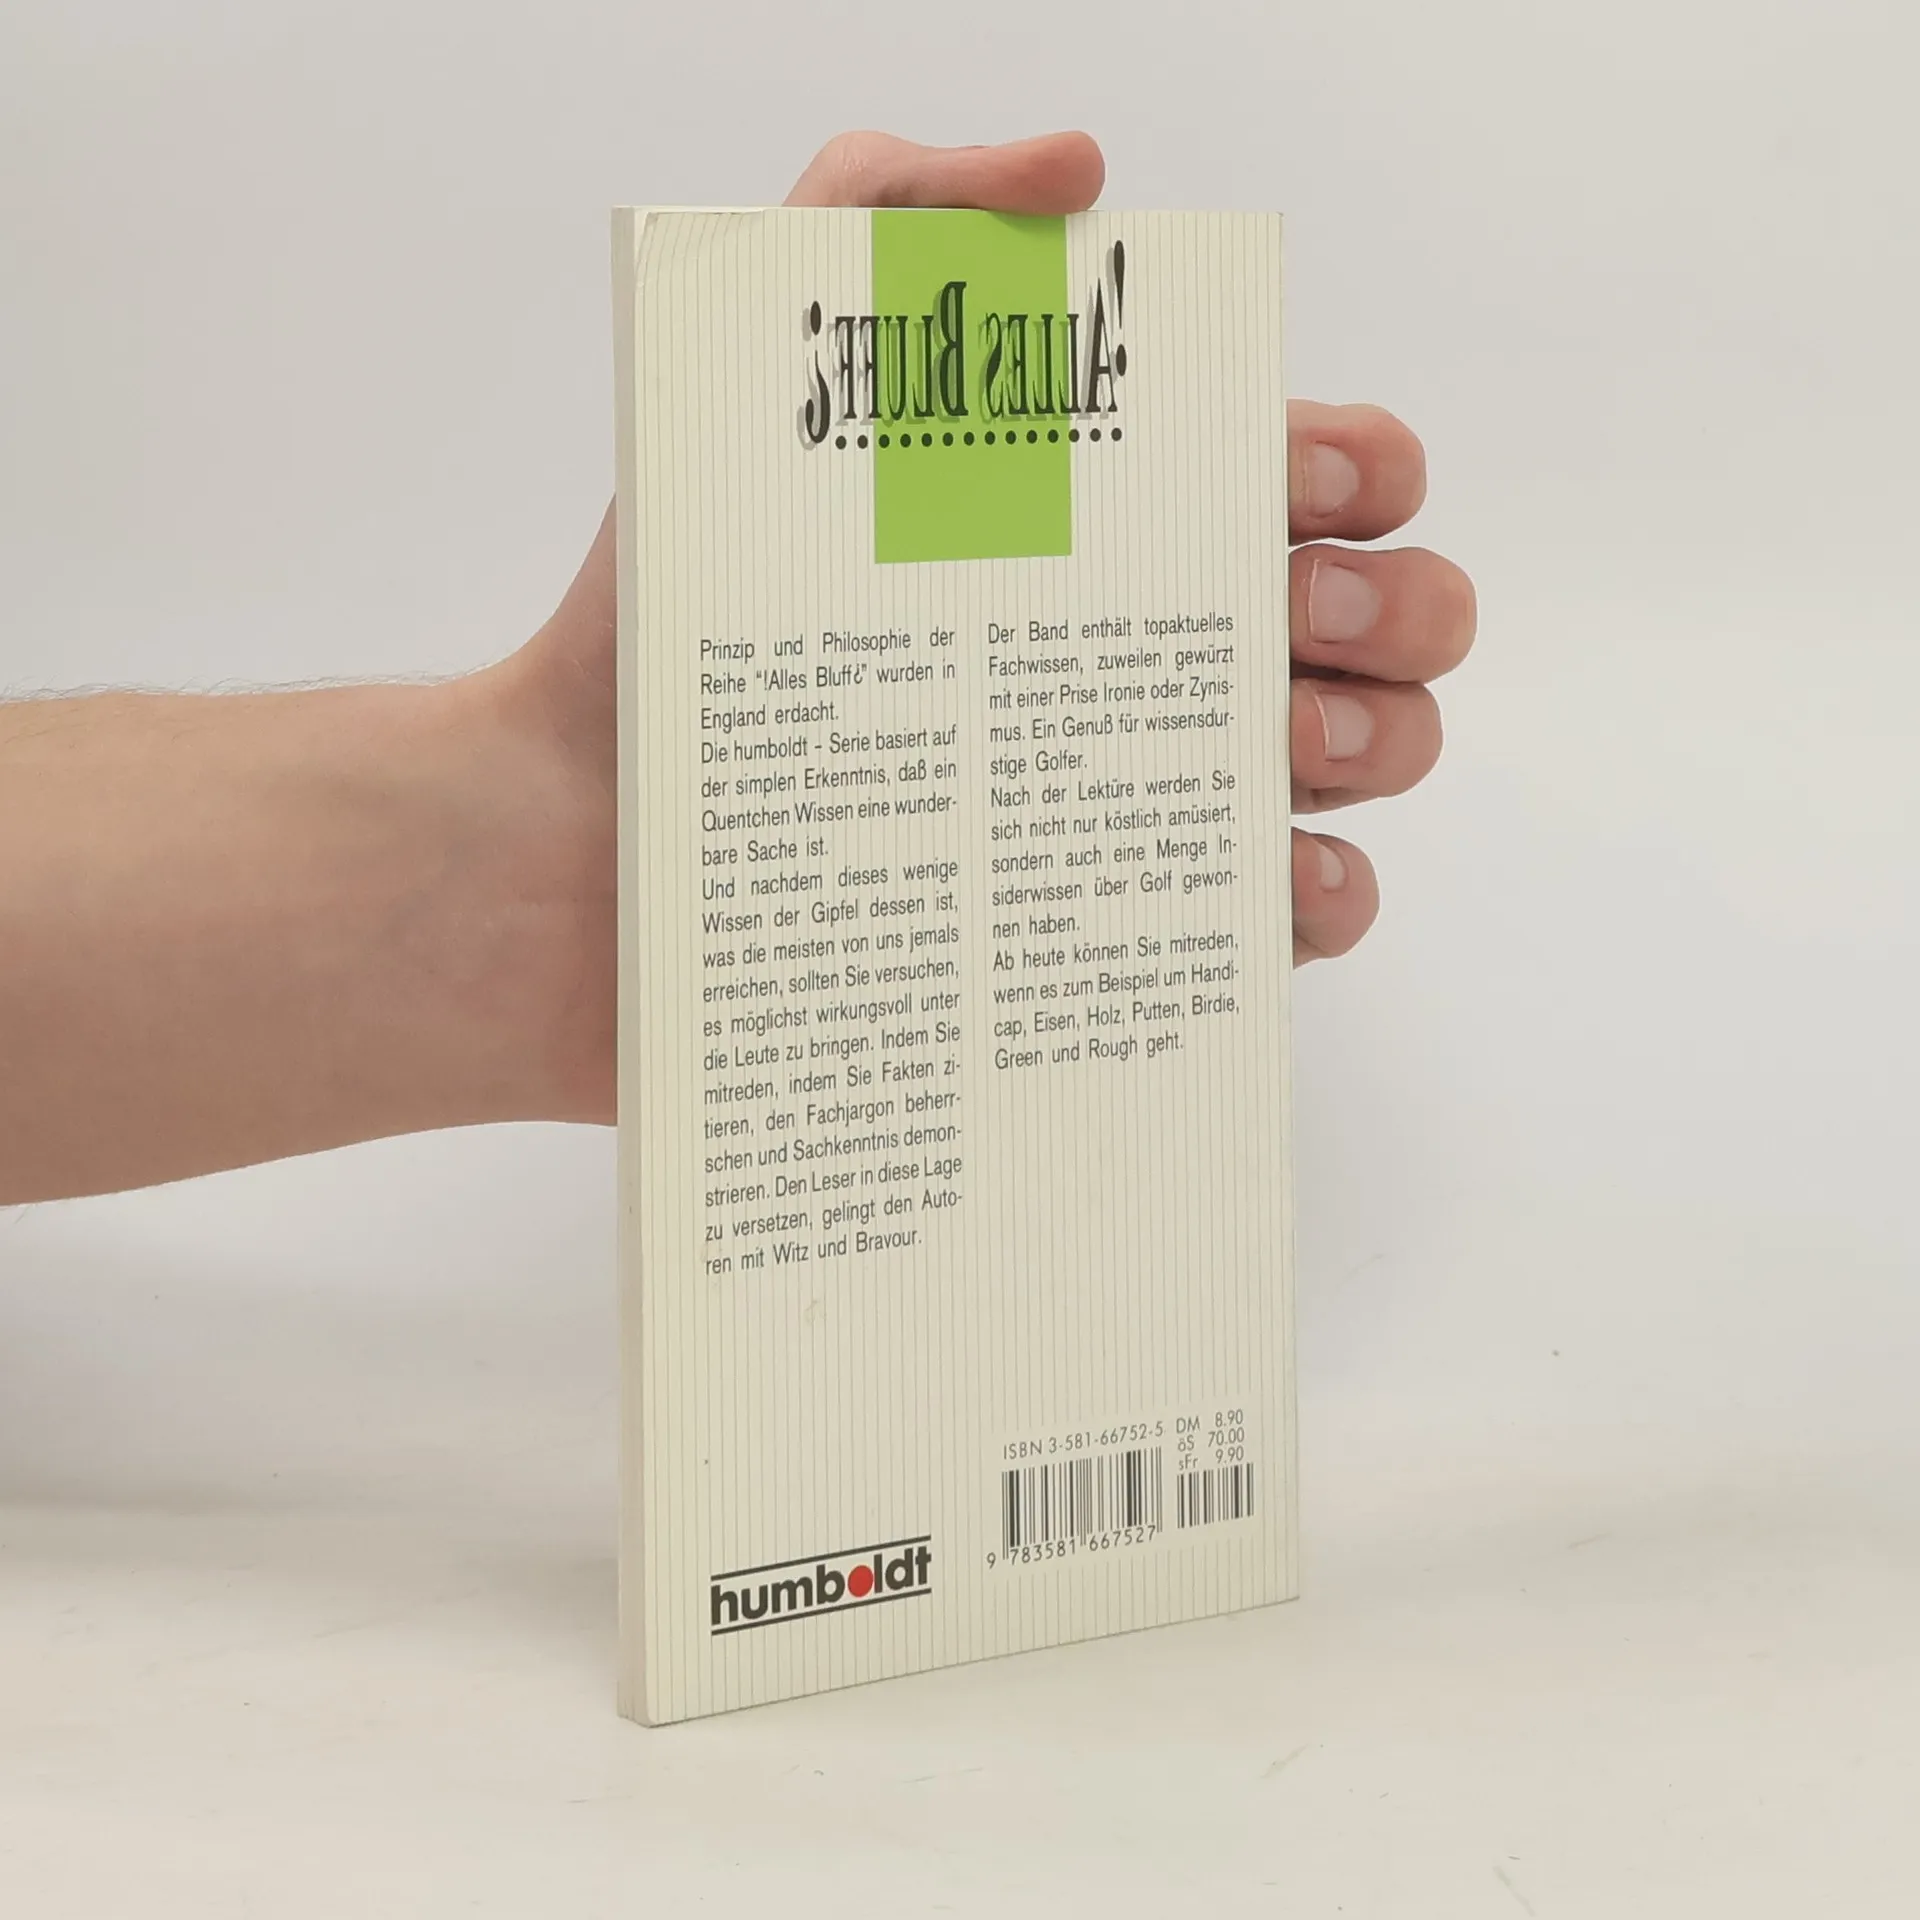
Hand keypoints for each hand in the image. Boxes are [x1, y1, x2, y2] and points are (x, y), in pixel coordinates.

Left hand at [489, 130, 1475, 1119]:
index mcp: (1097, 525)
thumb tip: (1078, 170)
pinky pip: (1282, 928)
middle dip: (1391, 608)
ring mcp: (1128, 800)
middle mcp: (1134, 658)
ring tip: (1268, 742)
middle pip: (1380, 620)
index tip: (1295, 485)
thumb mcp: (750, 374)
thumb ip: (889, 213)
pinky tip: (1268, 882)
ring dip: (1374, 743)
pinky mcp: (1098, 935)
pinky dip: (1320, 904)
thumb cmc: (653, 625)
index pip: (1316, 473)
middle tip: (1280, 622)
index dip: (1356, 464)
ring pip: (1362, 763)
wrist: (561, 854)